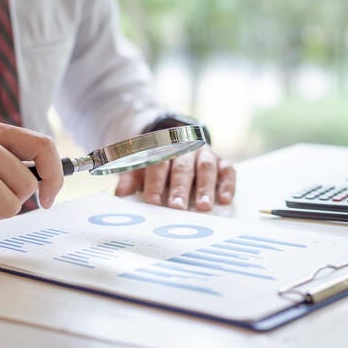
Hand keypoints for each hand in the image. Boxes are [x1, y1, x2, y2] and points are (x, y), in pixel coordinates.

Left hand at [114, 144, 234, 210]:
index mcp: (162, 149)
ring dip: (205, 187)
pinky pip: (227, 170)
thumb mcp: (140, 168)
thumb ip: (130, 179)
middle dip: (180, 188)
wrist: (174, 141)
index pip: (157, 164)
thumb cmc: (155, 164)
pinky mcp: (221, 161)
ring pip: (206, 167)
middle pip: (182, 167)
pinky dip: (227, 184)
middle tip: (177, 207)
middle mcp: (185, 149)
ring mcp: (204, 154)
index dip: (155, 182)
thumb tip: (120, 194)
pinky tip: (225, 199)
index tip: (153, 200)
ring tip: (204, 206)